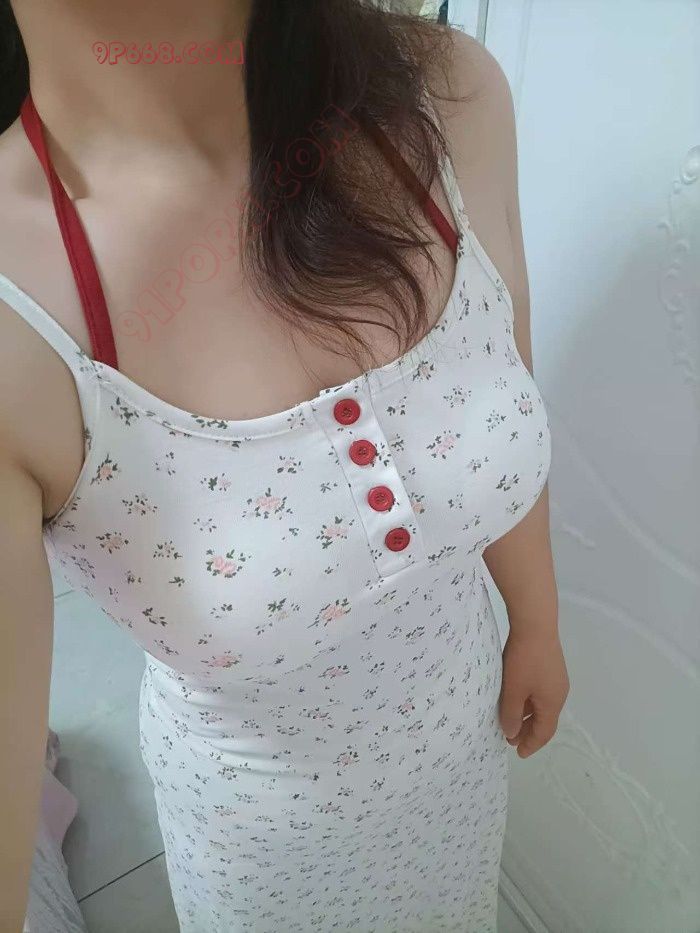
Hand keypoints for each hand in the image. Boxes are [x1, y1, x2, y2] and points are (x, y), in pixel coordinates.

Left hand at [498, 629, 569, 757]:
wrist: (535, 623)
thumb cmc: (524, 660)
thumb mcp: (514, 690)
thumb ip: (512, 714)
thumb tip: (512, 733)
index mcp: (553, 702)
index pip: (545, 732)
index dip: (531, 744)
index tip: (518, 753)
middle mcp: (559, 692)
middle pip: (545, 719)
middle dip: (528, 731)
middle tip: (509, 738)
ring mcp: (556, 677)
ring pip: (541, 705)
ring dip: (527, 715)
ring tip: (509, 719)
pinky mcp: (550, 665)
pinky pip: (540, 692)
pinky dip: (528, 701)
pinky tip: (515, 697)